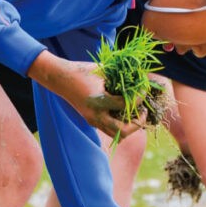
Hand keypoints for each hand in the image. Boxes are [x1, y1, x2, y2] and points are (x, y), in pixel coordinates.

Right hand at [28, 53, 145, 138]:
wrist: (60, 78)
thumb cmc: (82, 71)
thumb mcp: (103, 71)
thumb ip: (121, 77)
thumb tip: (142, 78)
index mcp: (99, 101)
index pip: (126, 105)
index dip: (140, 98)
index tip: (145, 89)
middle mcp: (95, 115)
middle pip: (122, 132)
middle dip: (137, 123)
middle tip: (144, 111)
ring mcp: (92, 121)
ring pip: (116, 135)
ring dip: (130, 127)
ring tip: (135, 113)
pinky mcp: (91, 121)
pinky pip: (110, 129)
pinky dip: (121, 124)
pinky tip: (125, 112)